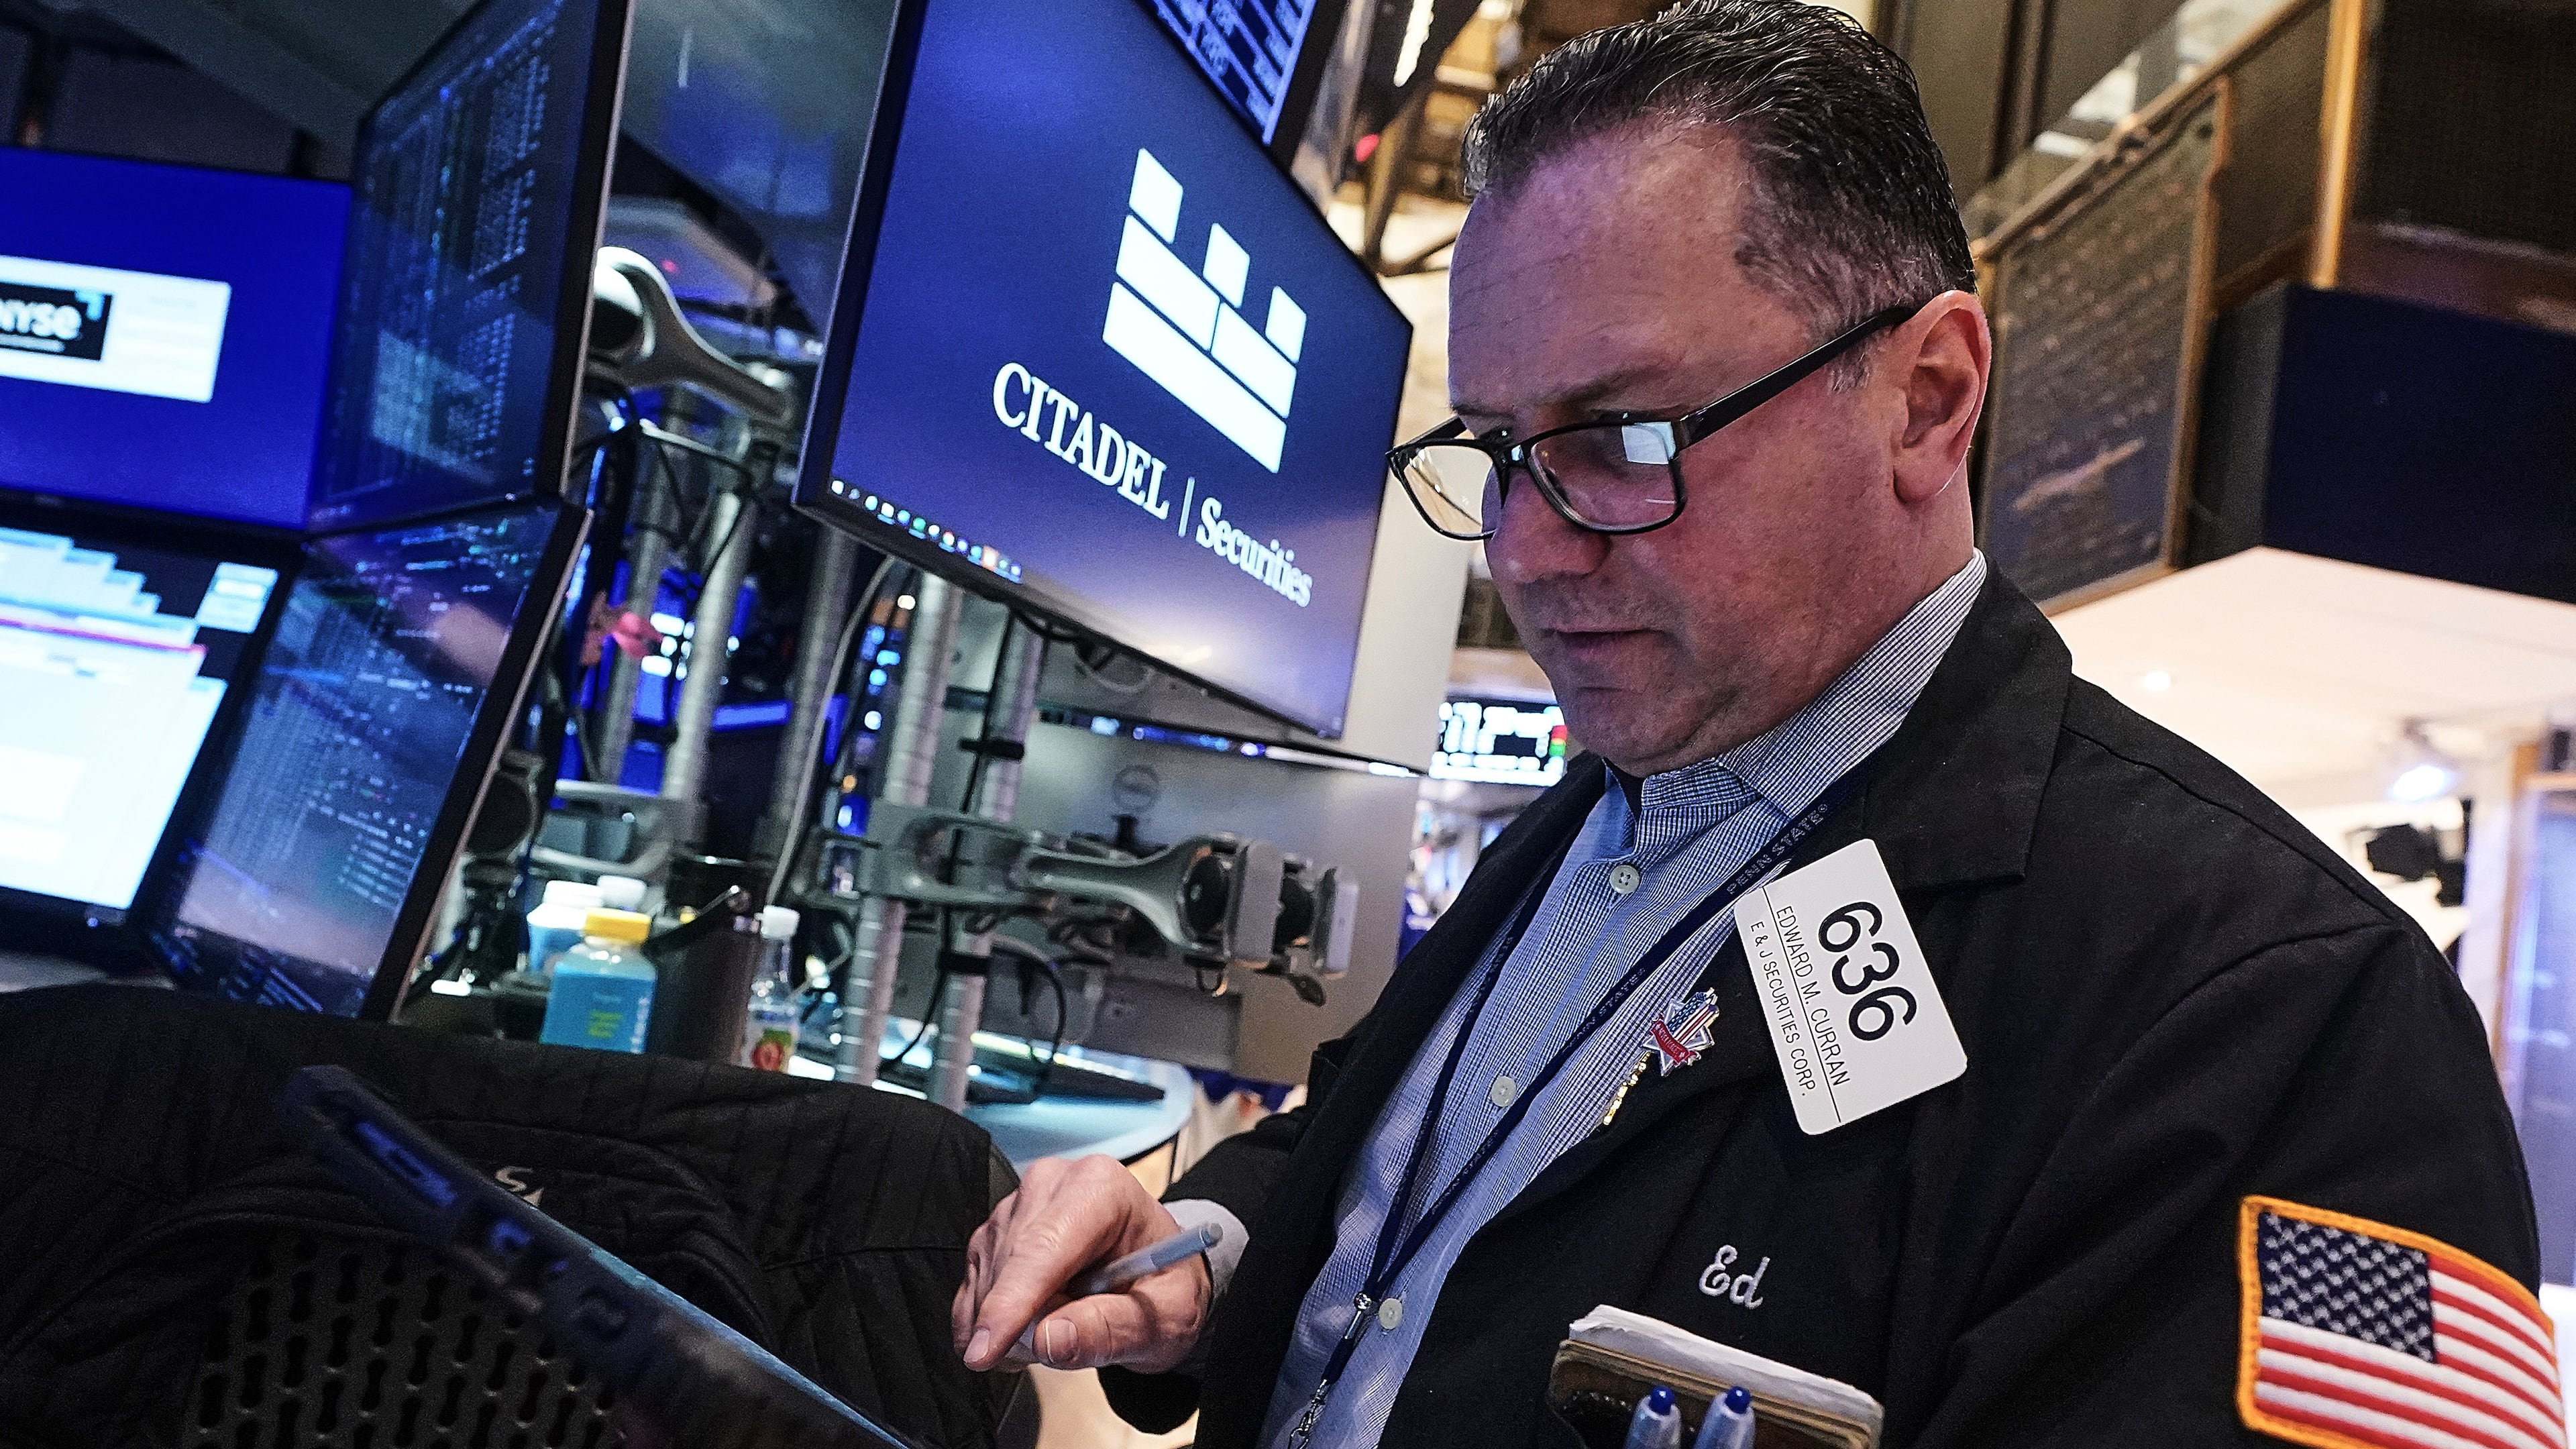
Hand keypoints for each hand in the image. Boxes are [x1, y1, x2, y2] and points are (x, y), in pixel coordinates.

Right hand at [952, 1155, 1213, 1373]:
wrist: (1155, 1273)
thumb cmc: (1164, 1286)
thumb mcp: (1165, 1318)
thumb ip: (1111, 1329)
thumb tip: (1048, 1340)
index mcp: (1100, 1187)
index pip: (1043, 1247)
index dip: (1011, 1302)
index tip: (985, 1351)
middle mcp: (1052, 1184)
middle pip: (1010, 1269)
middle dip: (1029, 1324)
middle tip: (1077, 1338)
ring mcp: (1016, 1206)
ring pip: (986, 1285)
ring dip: (1017, 1326)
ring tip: (1068, 1322)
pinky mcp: (993, 1234)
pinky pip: (970, 1293)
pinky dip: (993, 1324)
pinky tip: (1032, 1325)